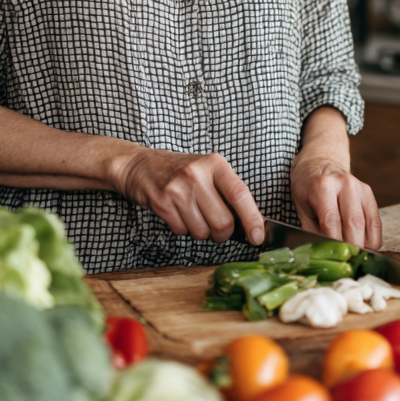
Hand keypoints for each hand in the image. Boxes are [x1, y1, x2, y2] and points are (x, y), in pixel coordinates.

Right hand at [114, 147, 265, 244]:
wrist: (141, 166)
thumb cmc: (181, 171)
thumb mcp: (208, 170)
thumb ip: (228, 192)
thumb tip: (252, 223)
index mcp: (215, 164)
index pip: (240, 195)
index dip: (252, 219)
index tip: (258, 236)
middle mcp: (197, 175)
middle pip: (223, 222)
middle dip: (223, 233)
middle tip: (217, 227)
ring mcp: (178, 189)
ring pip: (202, 232)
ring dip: (202, 232)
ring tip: (194, 215)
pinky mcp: (162, 203)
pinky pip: (182, 231)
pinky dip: (184, 230)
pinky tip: (179, 214)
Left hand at [291, 108, 381, 249]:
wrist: (320, 161)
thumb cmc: (306, 186)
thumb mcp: (301, 206)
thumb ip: (312, 229)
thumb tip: (323, 253)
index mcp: (322, 186)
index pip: (331, 220)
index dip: (334, 243)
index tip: (335, 259)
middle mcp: (344, 184)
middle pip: (353, 223)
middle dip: (352, 247)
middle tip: (348, 265)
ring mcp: (359, 187)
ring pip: (367, 223)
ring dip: (364, 246)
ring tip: (357, 260)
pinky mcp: (369, 192)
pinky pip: (375, 220)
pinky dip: (373, 238)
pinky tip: (366, 248)